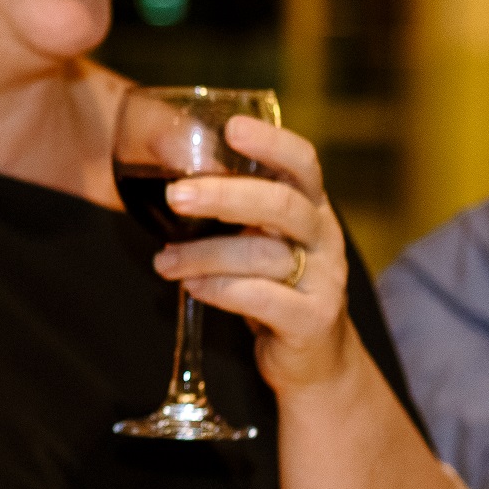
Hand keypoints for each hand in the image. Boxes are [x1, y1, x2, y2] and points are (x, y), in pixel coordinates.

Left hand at [152, 115, 354, 393]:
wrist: (314, 360)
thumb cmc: (275, 288)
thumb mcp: (261, 241)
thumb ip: (234, 210)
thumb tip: (171, 171)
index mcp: (312, 207)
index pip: (302, 163)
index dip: (271, 143)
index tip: (232, 128)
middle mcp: (325, 237)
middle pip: (281, 203)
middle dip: (224, 195)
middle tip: (175, 195)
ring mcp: (325, 279)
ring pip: (262, 254)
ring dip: (203, 255)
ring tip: (163, 261)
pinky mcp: (312, 321)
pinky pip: (260, 298)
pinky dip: (219, 289)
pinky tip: (191, 288)